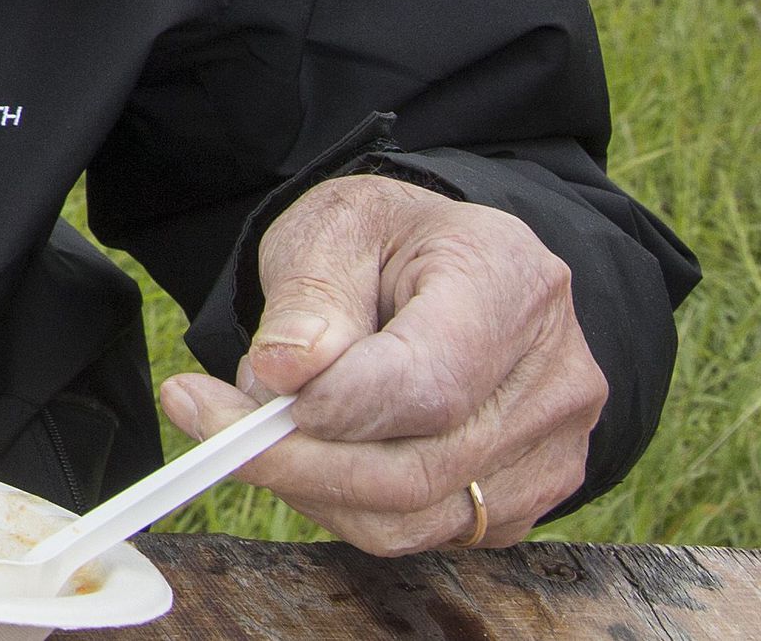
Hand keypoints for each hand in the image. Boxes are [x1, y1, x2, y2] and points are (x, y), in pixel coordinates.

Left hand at [160, 175, 604, 551]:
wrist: (448, 263)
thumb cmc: (387, 240)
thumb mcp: (334, 228)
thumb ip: (308, 300)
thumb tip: (283, 375)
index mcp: (511, 283)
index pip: (427, 383)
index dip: (332, 407)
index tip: (246, 395)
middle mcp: (554, 378)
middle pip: (418, 468)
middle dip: (294, 460)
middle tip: (205, 418)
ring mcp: (551, 448)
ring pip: (412, 517)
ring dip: (310, 485)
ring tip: (258, 422)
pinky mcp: (526, 498)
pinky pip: (422, 532)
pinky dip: (345, 502)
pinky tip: (313, 445)